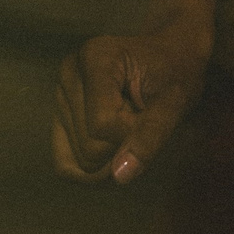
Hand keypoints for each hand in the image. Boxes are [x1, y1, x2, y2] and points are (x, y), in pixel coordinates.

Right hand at [52, 22, 208, 184]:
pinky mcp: (58, 118)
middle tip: (140, 117)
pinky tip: (113, 145)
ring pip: (81, 161)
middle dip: (123, 144)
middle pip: (90, 147)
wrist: (168, 60)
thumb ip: (150, 137)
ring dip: (113, 154)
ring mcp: (59, 97)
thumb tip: (120, 176)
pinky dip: (94, 167)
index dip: (133, 133)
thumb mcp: (175, 102)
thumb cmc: (175, 75)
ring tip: (127, 124)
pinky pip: (66, 166)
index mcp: (96, 57)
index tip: (151, 112)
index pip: (103, 124)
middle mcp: (69, 74)